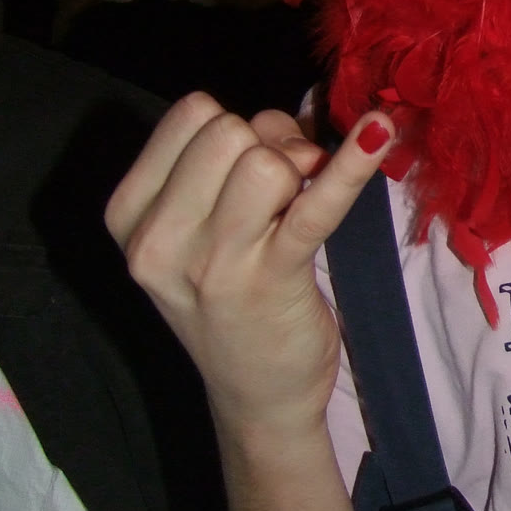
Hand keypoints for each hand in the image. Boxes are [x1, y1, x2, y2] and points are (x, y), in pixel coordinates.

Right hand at [106, 94, 394, 436]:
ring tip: (300, 208)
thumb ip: (227, 166)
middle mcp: (159, 239)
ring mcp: (213, 263)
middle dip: (271, 143)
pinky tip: (381, 133)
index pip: (190, 114)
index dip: (236, 125)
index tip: (252, 166)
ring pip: (266, 159)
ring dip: (300, 169)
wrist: (256, 397)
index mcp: (129, 215)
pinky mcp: (273, 279)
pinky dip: (353, 163)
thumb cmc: (233, 301)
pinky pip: (316, 203)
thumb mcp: (197, 234)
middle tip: (287, 190)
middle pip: (228, 130)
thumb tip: (298, 119)